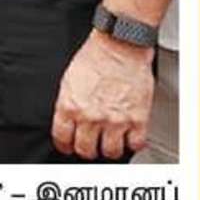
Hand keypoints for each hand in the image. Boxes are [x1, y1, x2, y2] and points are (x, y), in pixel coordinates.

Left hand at [51, 30, 155, 159]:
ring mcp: (115, 119)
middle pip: (86, 150)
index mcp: (69, 106)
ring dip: (110, 149)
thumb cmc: (95, 58)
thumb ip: (68, 104)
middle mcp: (90, 116)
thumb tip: (67, 121)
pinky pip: (135, 144)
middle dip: (87, 149)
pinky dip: (133, 143)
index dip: (65, 145)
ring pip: (111, 152)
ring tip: (110, 142)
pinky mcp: (137, 119)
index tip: (69, 145)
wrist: (119, 46)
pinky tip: (130, 136)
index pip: (62, 138)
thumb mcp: (68, 81)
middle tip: (91, 145)